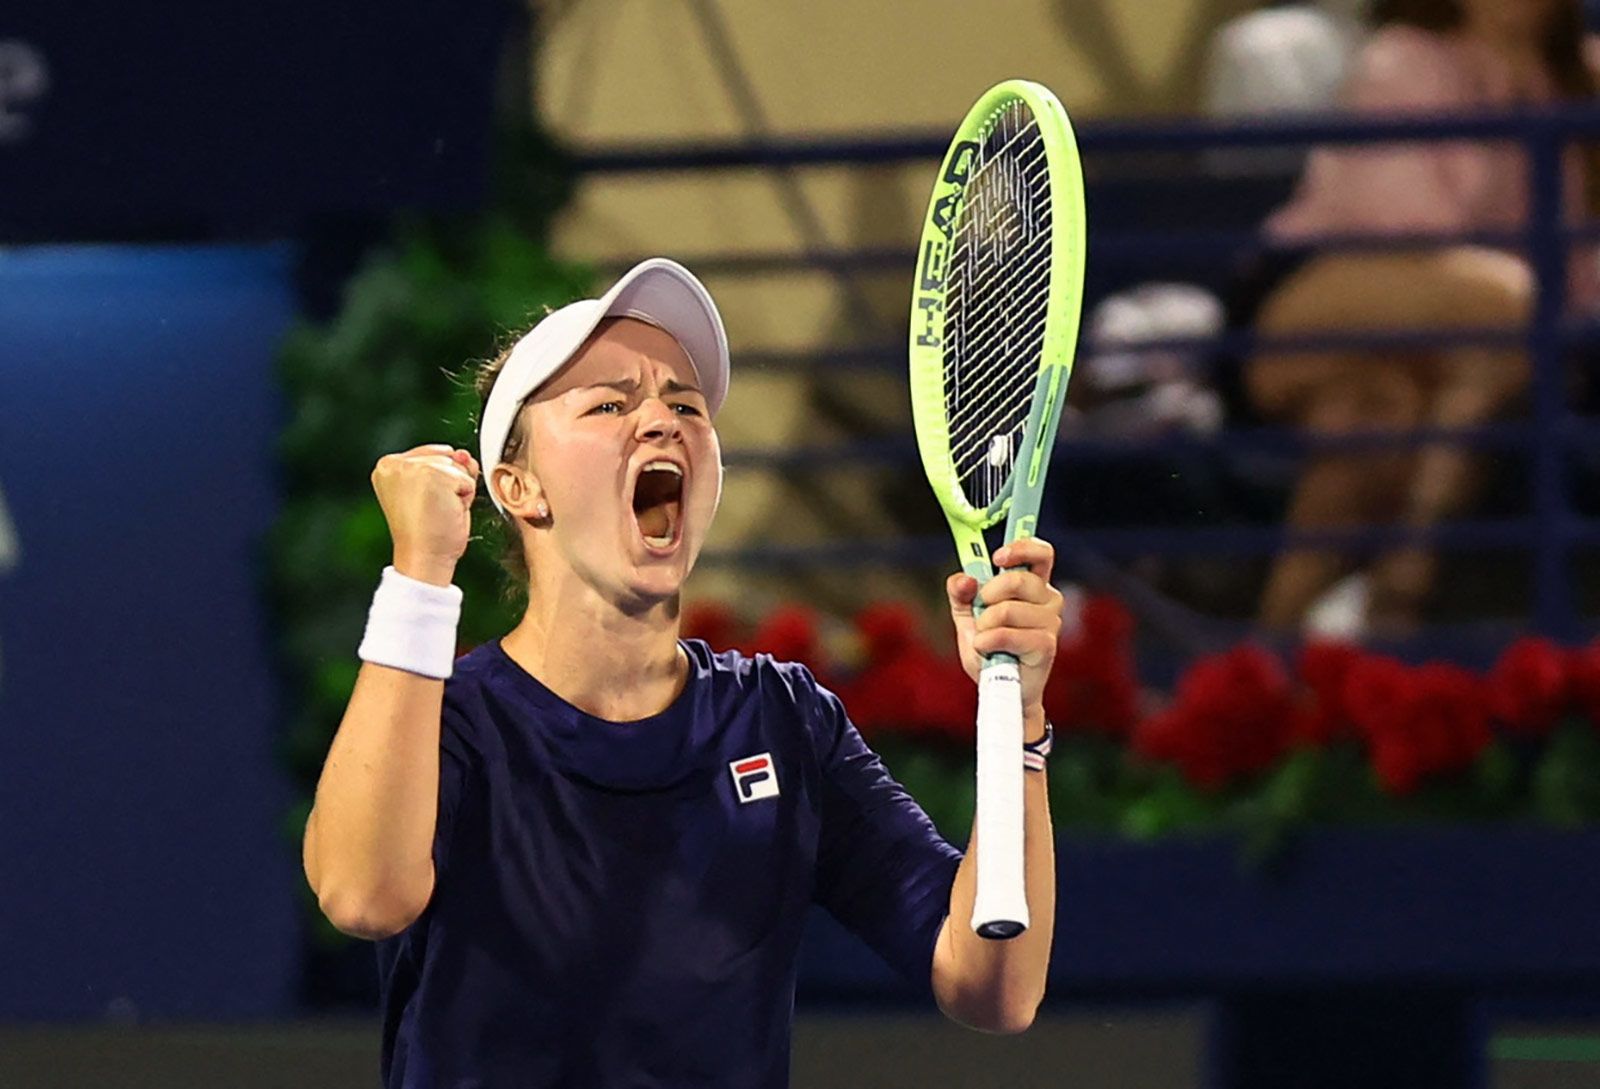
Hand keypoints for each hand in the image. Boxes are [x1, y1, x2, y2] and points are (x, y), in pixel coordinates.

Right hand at [371, 444, 479, 585]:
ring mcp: (414, 467)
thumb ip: (448, 466)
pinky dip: (465, 498)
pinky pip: (468, 480)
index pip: (435, 454)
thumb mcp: (435, 491)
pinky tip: (446, 512)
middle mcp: (396, 463)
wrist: (425, 558)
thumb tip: (463, 454)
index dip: (442, 481)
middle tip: (433, 510)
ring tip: (439, 511)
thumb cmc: (428, 532)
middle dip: (450, 485)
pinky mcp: (434, 475)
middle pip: (448, 457)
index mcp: (388, 465)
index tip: (425, 504)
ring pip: (459, 468)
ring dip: (458, 492)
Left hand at [945, 537, 1062, 713]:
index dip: (1021, 548)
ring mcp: (1051, 622)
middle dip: (988, 596)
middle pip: (1017, 579)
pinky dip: (987, 642)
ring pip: (1006, 609)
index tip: (997, 558)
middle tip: (982, 614)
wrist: (1000, 688)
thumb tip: (965, 579)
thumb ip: (961, 593)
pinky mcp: (1046, 645)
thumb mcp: (968, 616)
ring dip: (984, 626)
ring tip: (987, 640)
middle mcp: (1049, 599)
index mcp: (1033, 585)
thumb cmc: (989, 650)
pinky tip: (988, 651)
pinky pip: (1005, 634)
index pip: (1041, 553)